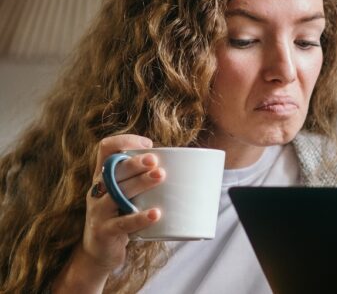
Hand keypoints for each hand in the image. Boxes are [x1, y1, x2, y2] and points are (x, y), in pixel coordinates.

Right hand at [80, 135, 164, 272]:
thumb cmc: (121, 215)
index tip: (148, 144)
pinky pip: (122, 223)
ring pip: (116, 192)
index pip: (105, 149)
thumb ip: (142, 177)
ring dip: (140, 182)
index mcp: (102, 176)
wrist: (99, 253)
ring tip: (161, 176)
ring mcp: (98, 211)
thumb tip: (182, 162)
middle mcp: (97, 190)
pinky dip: (140, 218)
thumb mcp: (125, 193)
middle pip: (112, 169)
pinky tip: (156, 213)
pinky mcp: (104, 232)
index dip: (124, 141)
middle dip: (134, 163)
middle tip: (155, 160)